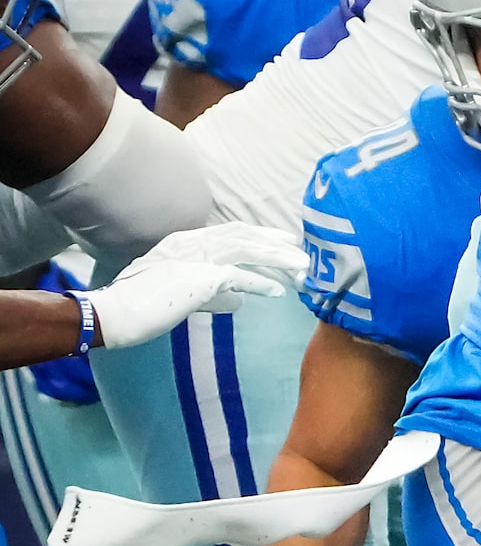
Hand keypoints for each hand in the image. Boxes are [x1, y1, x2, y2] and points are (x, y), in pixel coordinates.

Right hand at [89, 224, 307, 349]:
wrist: (116, 313)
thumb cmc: (143, 306)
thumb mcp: (182, 293)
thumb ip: (214, 293)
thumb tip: (241, 300)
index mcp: (185, 242)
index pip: (230, 232)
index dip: (258, 235)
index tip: (280, 240)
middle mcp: (191, 243)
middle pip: (242, 235)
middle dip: (273, 241)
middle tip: (299, 248)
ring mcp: (194, 258)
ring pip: (245, 250)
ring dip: (276, 258)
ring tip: (300, 267)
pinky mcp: (198, 279)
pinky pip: (237, 277)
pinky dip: (259, 283)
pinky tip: (277, 291)